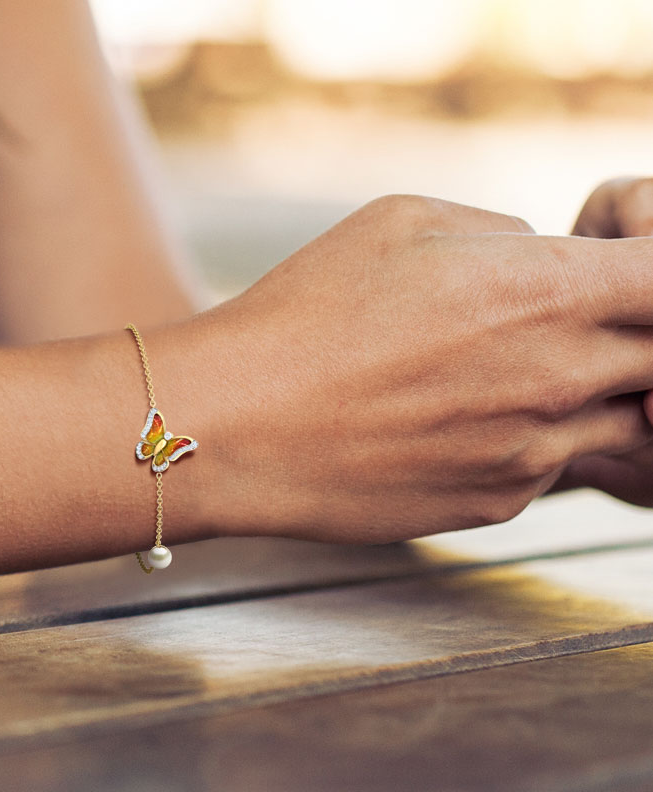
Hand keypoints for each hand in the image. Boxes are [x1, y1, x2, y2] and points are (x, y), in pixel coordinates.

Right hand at [189, 195, 652, 541]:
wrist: (240, 425)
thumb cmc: (306, 313)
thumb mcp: (402, 222)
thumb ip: (500, 232)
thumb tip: (540, 255)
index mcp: (546, 292)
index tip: (619, 272)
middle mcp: (559, 379)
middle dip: (630, 336)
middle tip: (556, 325)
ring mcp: (532, 455)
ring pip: (616, 423)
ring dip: (581, 394)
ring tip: (497, 376)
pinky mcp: (496, 505)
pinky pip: (547, 468)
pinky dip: (524, 441)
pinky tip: (452, 423)